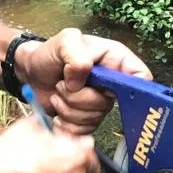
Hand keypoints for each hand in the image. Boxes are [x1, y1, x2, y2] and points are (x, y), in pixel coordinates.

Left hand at [19, 28, 152, 134]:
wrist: (31, 72)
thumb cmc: (50, 53)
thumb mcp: (65, 41)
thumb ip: (77, 56)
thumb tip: (81, 81)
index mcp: (116, 61)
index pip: (141, 77)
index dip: (132, 88)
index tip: (108, 88)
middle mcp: (112, 84)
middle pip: (109, 104)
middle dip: (80, 97)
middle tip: (64, 83)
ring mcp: (99, 104)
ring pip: (93, 119)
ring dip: (68, 108)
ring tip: (59, 92)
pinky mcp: (86, 121)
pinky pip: (81, 131)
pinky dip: (65, 122)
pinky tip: (58, 109)